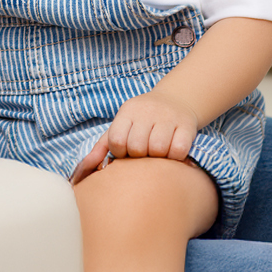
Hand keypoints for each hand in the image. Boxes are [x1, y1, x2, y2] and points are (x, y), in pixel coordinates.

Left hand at [70, 88, 200, 183]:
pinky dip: (175, 157)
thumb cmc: (141, 121)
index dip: (120, 153)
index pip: (116, 140)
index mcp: (128, 111)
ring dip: (158, 158)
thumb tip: (84, 170)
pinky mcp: (187, 125)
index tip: (127, 153)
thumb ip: (101, 147)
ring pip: (158, 150)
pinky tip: (173, 153)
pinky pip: (178, 151)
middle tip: (144, 154)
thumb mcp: (121, 126)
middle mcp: (147, 111)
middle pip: (137, 147)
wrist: (175, 100)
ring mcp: (168, 117)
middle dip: (139, 156)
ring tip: (158, 154)